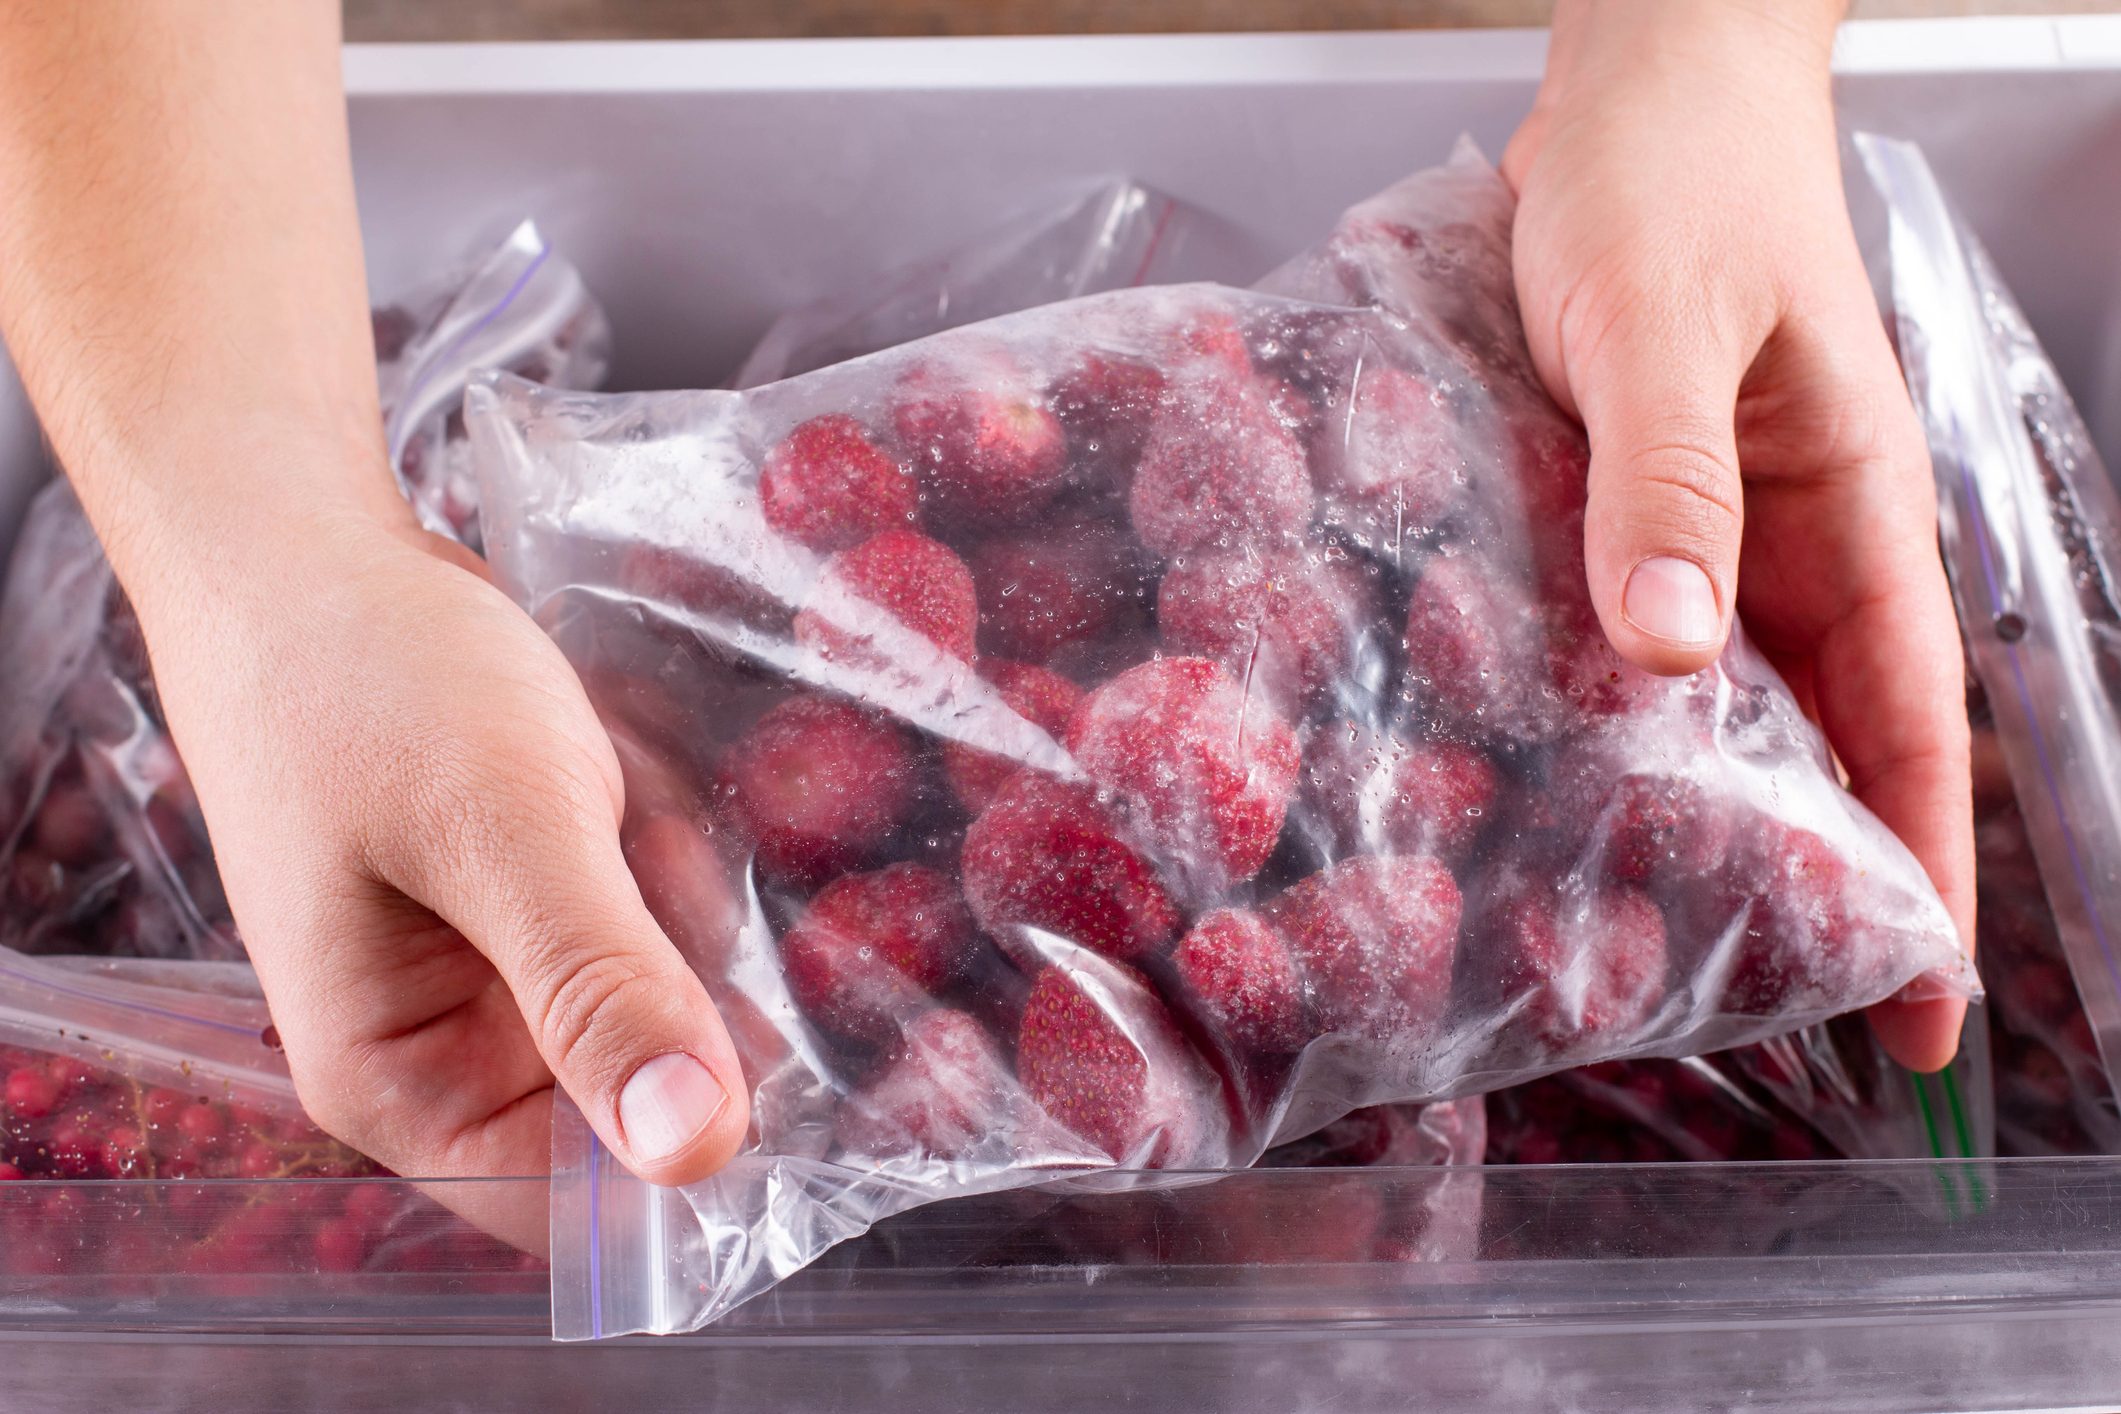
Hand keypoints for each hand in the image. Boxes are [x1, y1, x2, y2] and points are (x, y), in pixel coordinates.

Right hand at [0, 1, 749, 1196]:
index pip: (582, 1208)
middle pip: (635, 1103)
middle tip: (699, 873)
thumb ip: (597, 988)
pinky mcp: (526, 905)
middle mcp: (442, 1056)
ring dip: (687, 921)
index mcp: (400, 1083)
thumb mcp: (503, 829)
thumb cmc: (373, 682)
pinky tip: (641, 791)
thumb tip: (695, 1151)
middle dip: (700, 999)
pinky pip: (641, 928)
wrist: (304, 544)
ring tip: (648, 809)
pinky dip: (667, 869)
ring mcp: (487, 978)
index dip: (700, 1147)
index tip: (812, 1054)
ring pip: (654, 1006)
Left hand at [1505, 0, 1973, 1068]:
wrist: (1636, 84)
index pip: (1906, 725)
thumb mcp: (1660, 323)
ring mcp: (1710, 526)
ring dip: (1698, 806)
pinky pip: (1633, 631)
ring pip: (1722, 700)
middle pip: (1818, 740)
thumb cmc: (1671, 178)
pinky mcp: (1628, 504)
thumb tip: (1672, 649)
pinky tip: (1548, 769)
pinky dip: (1609, 708)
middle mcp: (1790, 541)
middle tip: (1750, 1010)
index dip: (1915, 871)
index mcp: (1851, 514)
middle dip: (1802, 874)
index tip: (1916, 1012)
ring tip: (1639, 928)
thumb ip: (1665, 478)